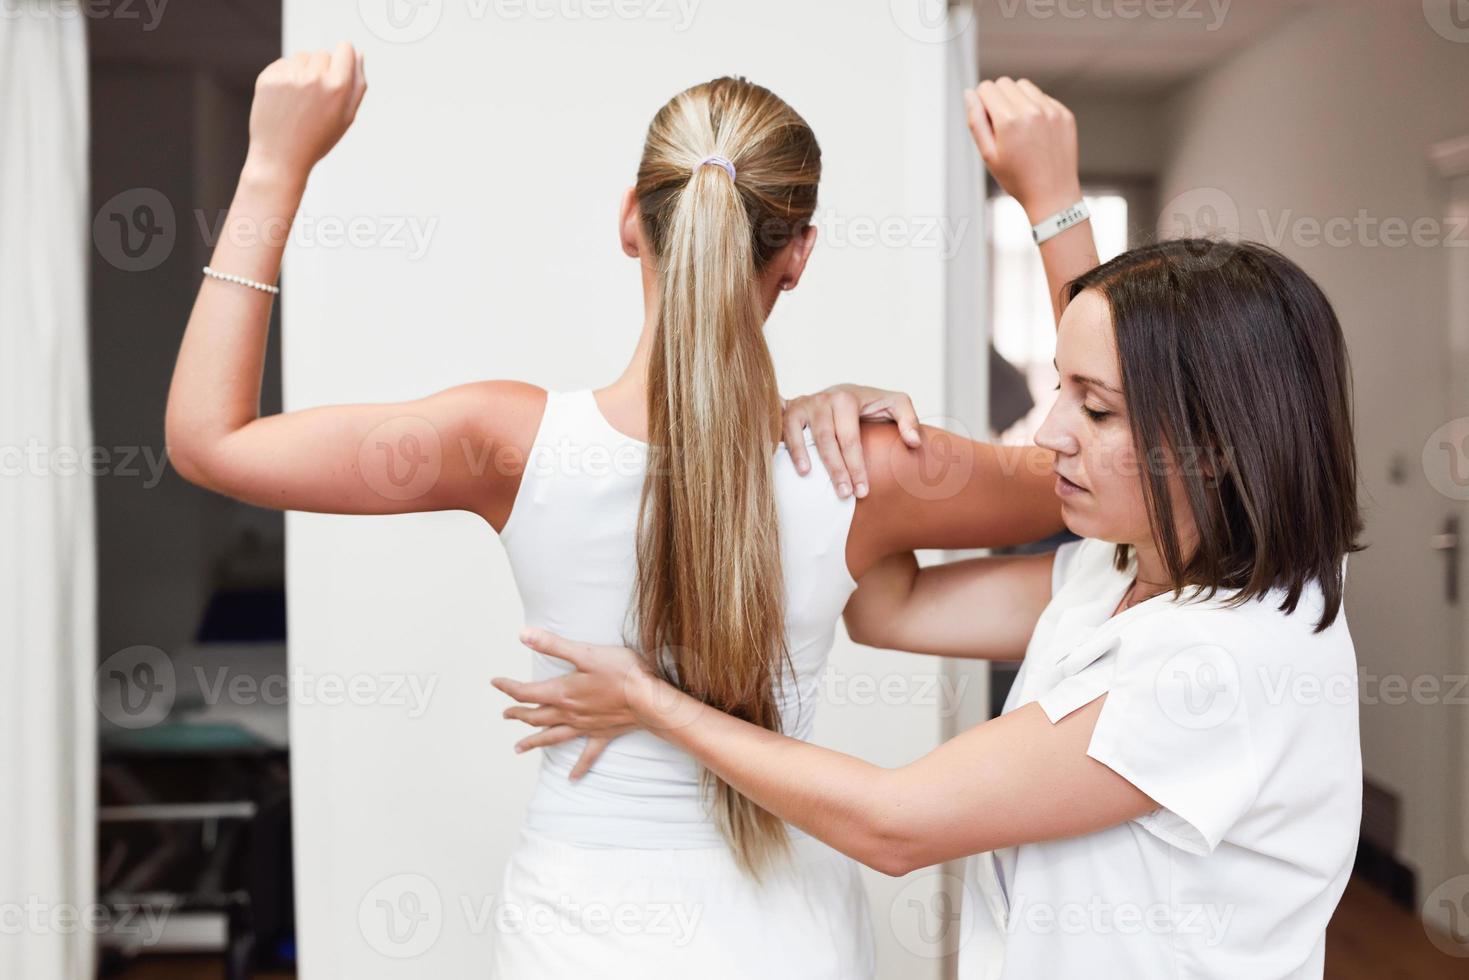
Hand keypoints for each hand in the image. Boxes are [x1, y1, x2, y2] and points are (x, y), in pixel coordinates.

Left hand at [245, 41, 367, 183]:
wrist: (281, 157)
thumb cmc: (316, 140)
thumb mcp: (346, 117)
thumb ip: (358, 84)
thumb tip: (359, 54)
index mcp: (338, 87)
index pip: (345, 49)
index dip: (344, 59)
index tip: (338, 70)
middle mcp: (314, 78)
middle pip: (323, 54)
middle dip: (322, 70)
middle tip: (316, 100)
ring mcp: (290, 77)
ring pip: (302, 57)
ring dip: (303, 72)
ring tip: (300, 101)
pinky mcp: (269, 78)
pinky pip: (283, 64)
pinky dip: (285, 77)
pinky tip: (285, 100)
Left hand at [491, 629, 656, 779]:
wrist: (649, 699)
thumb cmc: (620, 672)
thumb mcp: (584, 652)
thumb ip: (553, 645)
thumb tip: (524, 635)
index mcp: (561, 692)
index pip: (526, 692)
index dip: (508, 687)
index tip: (495, 682)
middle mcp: (569, 713)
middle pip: (535, 716)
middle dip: (518, 714)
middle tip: (505, 714)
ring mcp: (585, 726)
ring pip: (552, 736)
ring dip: (534, 741)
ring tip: (518, 748)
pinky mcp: (603, 733)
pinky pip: (587, 754)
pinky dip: (578, 766)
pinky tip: (572, 777)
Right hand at [782, 384, 920, 498]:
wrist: (840, 392)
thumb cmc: (869, 404)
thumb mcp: (894, 404)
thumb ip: (908, 419)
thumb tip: (914, 442)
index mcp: (848, 398)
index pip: (851, 438)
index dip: (856, 466)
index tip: (863, 491)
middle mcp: (824, 399)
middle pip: (828, 440)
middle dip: (837, 470)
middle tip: (846, 495)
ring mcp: (805, 404)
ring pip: (807, 437)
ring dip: (811, 462)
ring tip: (820, 485)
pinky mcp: (791, 410)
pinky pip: (785, 430)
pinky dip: (791, 449)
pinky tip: (799, 469)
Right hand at [963, 77, 1079, 223]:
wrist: (1052, 195)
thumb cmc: (1017, 179)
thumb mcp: (988, 154)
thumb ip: (975, 121)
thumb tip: (969, 93)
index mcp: (1009, 121)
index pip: (987, 88)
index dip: (981, 101)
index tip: (986, 120)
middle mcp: (1032, 110)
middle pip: (1004, 83)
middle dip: (998, 98)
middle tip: (1001, 125)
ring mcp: (1051, 111)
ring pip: (1024, 86)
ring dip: (1016, 98)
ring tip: (1018, 126)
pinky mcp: (1064, 114)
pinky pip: (1043, 97)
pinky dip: (1035, 107)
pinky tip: (1035, 131)